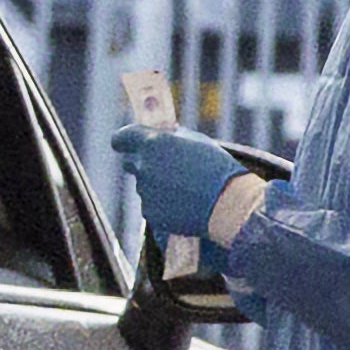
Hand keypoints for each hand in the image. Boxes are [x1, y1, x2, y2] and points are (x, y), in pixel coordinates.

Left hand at [111, 124, 244, 241]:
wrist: (227, 202)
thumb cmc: (215, 166)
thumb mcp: (194, 141)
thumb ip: (171, 137)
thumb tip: (161, 135)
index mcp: (152, 143)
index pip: (122, 138)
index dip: (123, 141)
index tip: (124, 143)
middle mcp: (143, 166)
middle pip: (130, 163)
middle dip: (142, 163)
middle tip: (163, 168)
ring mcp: (145, 192)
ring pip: (144, 186)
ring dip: (157, 186)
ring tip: (186, 190)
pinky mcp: (151, 213)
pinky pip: (152, 206)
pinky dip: (163, 205)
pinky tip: (184, 205)